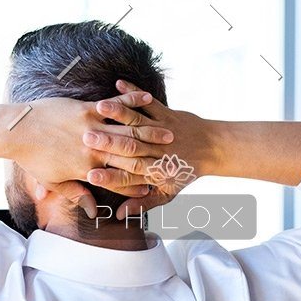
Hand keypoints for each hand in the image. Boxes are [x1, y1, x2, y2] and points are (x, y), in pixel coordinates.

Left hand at [3, 91, 173, 217]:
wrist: (18, 130)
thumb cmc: (33, 157)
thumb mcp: (53, 181)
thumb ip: (76, 194)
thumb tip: (92, 210)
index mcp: (87, 169)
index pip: (121, 180)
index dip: (140, 184)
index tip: (156, 187)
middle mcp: (94, 149)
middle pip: (131, 155)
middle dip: (155, 158)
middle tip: (174, 160)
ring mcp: (92, 127)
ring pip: (128, 130)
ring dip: (151, 131)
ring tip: (169, 133)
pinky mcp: (86, 109)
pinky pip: (115, 105)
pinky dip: (132, 101)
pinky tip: (148, 98)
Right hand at [82, 80, 220, 218]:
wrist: (214, 149)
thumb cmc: (186, 171)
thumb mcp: (167, 193)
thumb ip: (142, 204)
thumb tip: (120, 216)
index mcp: (156, 172)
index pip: (129, 177)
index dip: (110, 177)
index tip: (91, 176)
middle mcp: (158, 151)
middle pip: (130, 148)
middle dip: (108, 143)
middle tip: (85, 139)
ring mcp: (162, 130)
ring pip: (138, 122)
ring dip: (118, 114)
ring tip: (99, 108)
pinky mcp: (167, 114)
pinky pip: (149, 102)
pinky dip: (134, 93)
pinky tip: (118, 84)